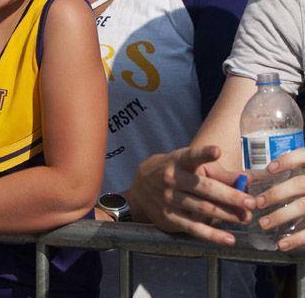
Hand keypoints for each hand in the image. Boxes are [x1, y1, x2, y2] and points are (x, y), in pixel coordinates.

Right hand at [130, 145, 254, 244]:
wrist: (139, 188)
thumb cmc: (174, 171)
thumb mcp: (188, 164)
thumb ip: (218, 172)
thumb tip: (247, 179)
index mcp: (178, 161)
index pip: (191, 156)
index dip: (203, 154)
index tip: (217, 151)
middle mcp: (172, 179)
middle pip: (205, 188)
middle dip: (230, 196)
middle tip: (251, 202)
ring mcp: (169, 199)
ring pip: (203, 208)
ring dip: (227, 215)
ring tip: (246, 218)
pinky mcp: (169, 218)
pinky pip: (194, 228)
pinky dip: (213, 235)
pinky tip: (229, 239)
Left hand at [253, 148, 304, 250]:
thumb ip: (301, 165)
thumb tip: (272, 170)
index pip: (303, 157)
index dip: (287, 161)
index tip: (270, 169)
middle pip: (299, 184)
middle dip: (276, 193)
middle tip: (258, 202)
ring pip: (304, 206)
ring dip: (282, 215)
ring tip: (264, 224)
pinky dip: (298, 239)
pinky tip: (283, 243)